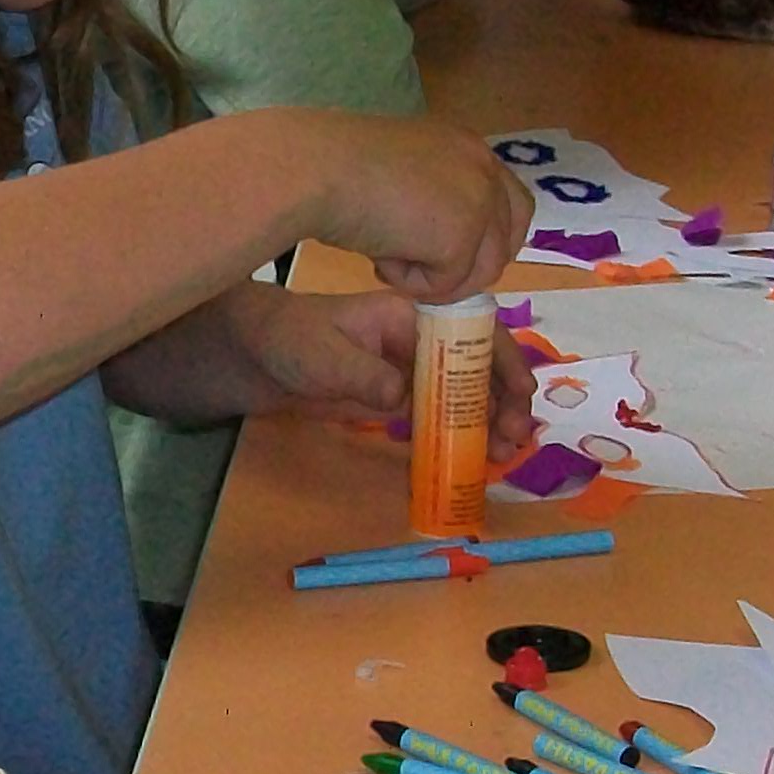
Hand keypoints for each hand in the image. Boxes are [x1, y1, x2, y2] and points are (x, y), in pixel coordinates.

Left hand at [236, 296, 537, 451]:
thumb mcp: (321, 355)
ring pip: (460, 395)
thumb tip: (401, 396)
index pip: (472, 332)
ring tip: (502, 454)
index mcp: (410, 316)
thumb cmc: (287, 340)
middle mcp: (419, 341)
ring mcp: (408, 371)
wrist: (252, 356)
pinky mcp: (394, 399)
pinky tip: (469, 457)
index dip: (503, 361)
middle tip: (516, 437)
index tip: (522, 394)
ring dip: (485, 422)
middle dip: (502, 400)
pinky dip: (454, 434)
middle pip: (476, 367)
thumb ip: (361, 374)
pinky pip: (434, 416)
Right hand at [317, 114, 533, 303]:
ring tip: (388, 262)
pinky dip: (410, 283)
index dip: (489, 236)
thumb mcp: (399, 173)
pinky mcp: (460, 238)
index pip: (508, 200)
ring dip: (434, 278)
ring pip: (480, 270)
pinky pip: (445, 285)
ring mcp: (478, 202)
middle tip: (432, 276)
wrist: (318, 170)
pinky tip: (379, 260)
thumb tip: (433, 236)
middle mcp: (483, 168)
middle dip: (476, 267)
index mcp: (466, 147)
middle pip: (510, 237)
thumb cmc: (336, 165)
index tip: (456, 257)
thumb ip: (429, 195)